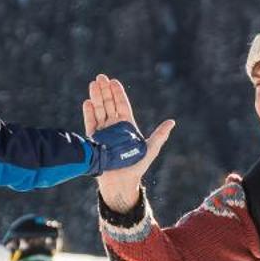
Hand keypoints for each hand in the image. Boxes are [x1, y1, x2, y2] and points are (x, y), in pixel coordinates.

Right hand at [83, 75, 174, 213]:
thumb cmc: (136, 167)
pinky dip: (88, 113)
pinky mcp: (93, 141)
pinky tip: (87, 102)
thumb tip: (172, 122)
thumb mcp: (150, 149)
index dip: (118, 93)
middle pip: (109, 105)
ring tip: (93, 84)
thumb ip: (159, 135)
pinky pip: (90, 124)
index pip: (122, 106)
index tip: (114, 81)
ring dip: (96, 97)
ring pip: (99, 111)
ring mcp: (103, 133)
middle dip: (105, 91)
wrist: (120, 183)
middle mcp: (114, 128)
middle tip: (101, 76)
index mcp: (127, 127)